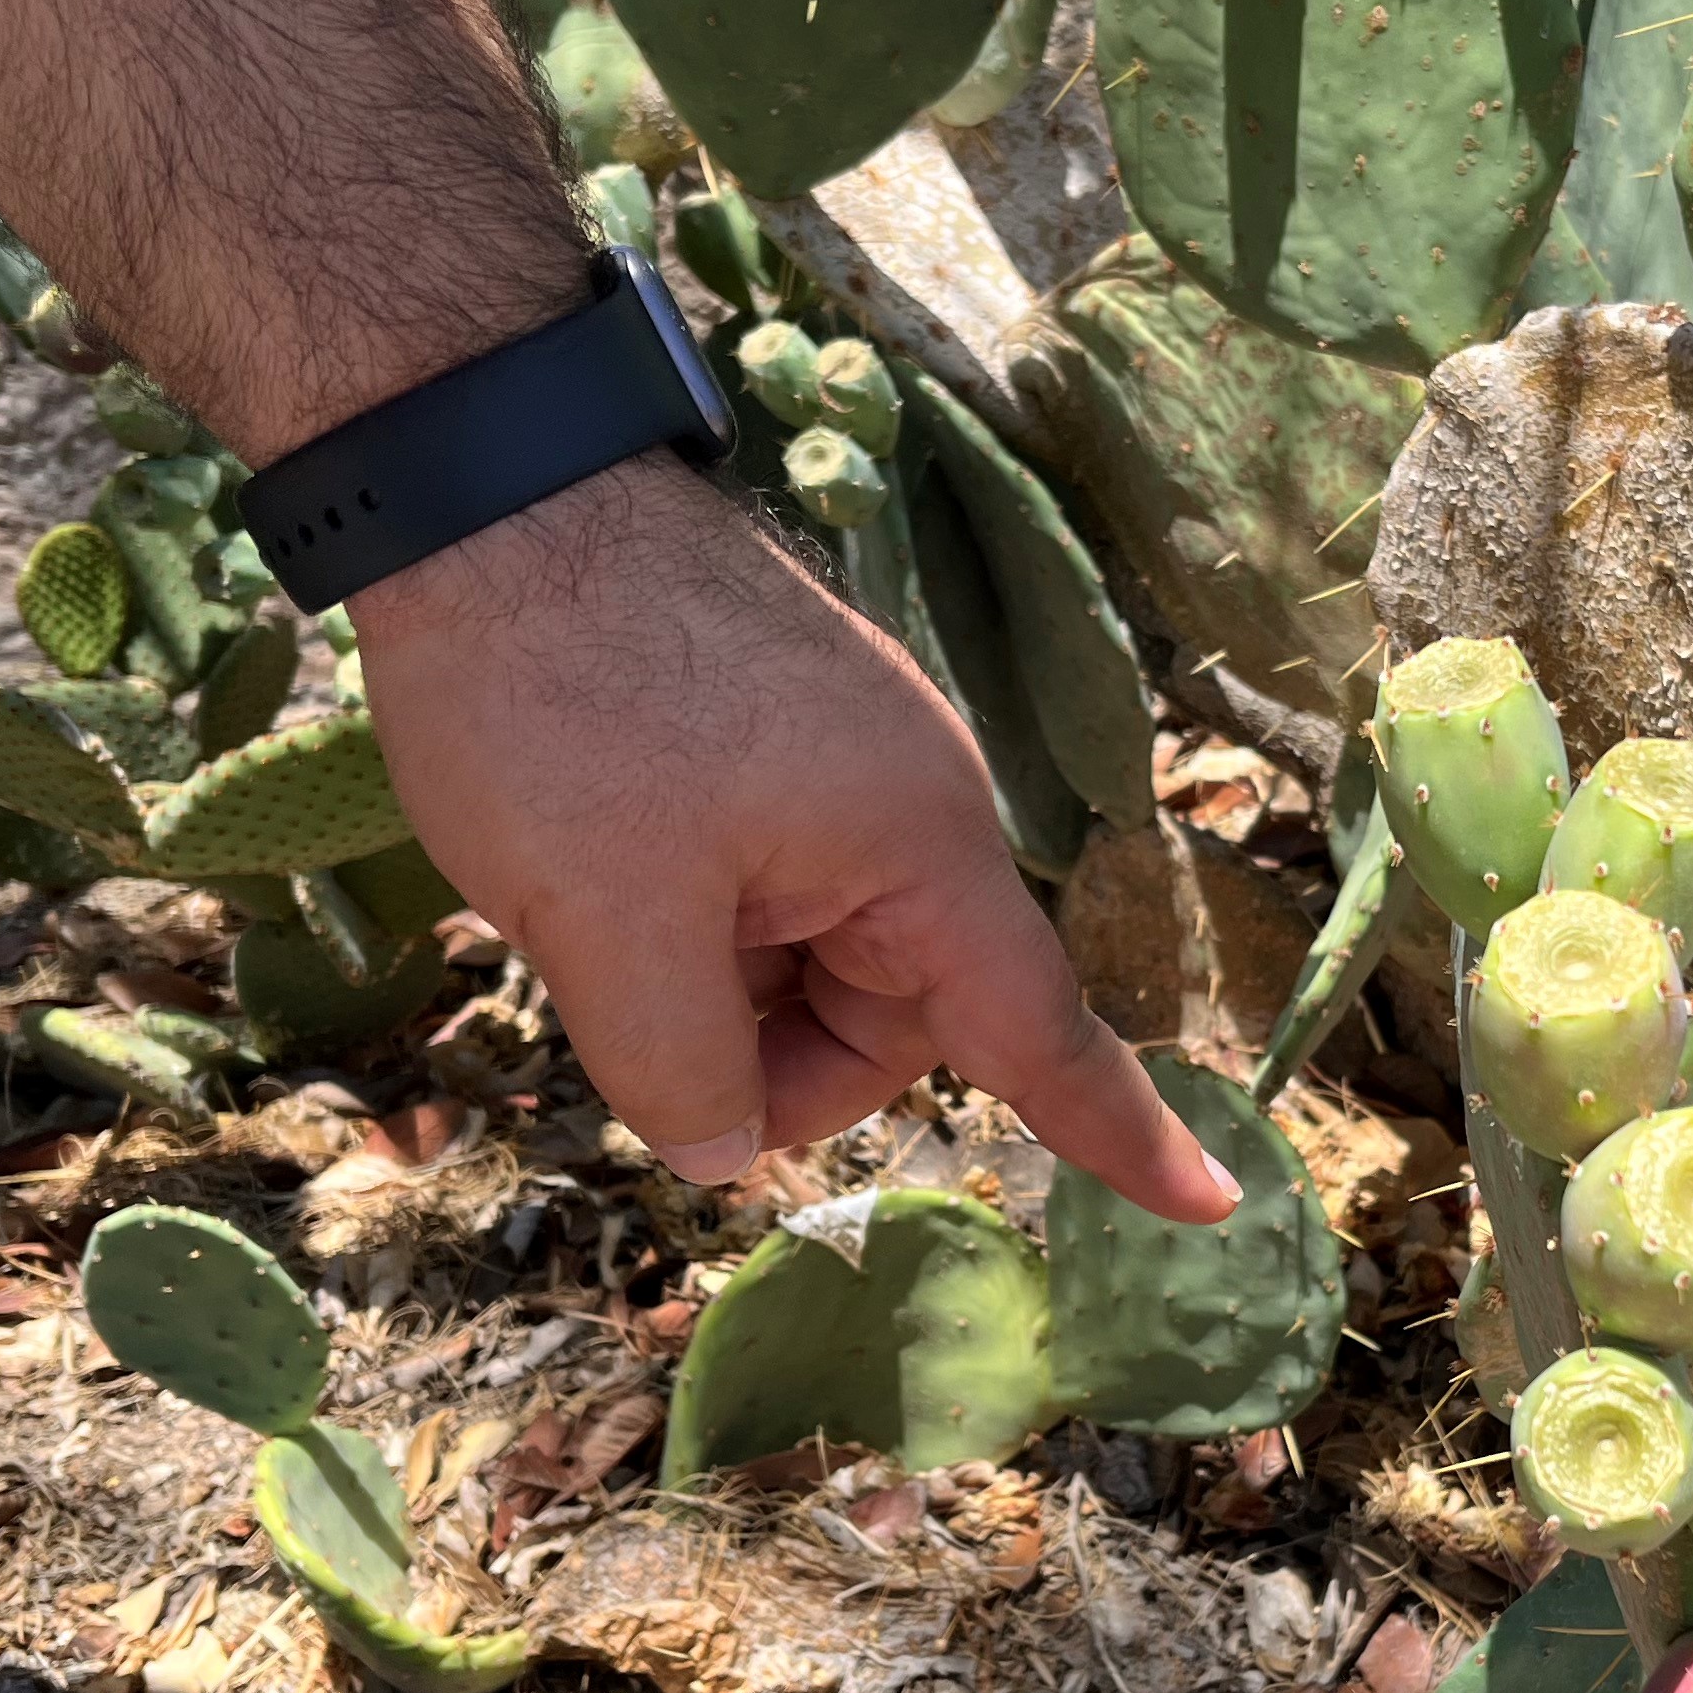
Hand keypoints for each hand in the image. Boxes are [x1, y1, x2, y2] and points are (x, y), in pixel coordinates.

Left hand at [346, 454, 1240, 1223]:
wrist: (483, 484)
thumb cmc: (561, 696)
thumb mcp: (603, 922)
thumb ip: (678, 1067)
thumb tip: (722, 1148)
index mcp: (918, 844)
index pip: (1038, 1027)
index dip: (1119, 1131)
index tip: (1209, 1207)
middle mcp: (908, 804)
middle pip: (894, 1012)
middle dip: (775, 1055)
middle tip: (631, 1023)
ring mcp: (840, 765)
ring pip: (812, 958)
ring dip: (715, 983)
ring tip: (592, 916)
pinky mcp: (771, 738)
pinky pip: (764, 887)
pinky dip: (690, 919)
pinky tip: (595, 877)